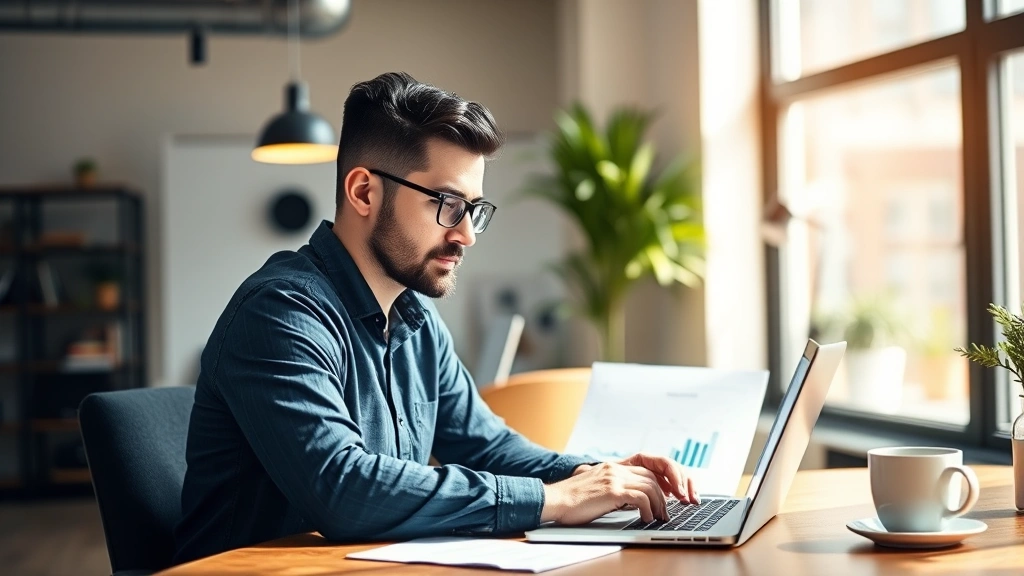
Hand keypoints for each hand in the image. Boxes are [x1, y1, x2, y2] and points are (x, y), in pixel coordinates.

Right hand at [542, 453, 698, 524]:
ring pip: (651, 487)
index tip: (665, 497)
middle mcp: (615, 468)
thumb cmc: (571, 500)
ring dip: (659, 505)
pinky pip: (641, 498)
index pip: (645, 470)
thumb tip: (629, 501)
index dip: (659, 484)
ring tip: (658, 518)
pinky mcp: (612, 491)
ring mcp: (614, 478)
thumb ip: (611, 488)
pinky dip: (649, 509)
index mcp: (611, 466)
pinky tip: (646, 518)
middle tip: (665, 512)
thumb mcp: (595, 488)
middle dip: (664, 495)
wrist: (554, 500)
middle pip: (652, 477)